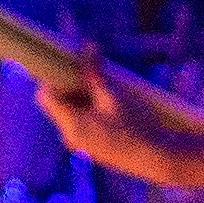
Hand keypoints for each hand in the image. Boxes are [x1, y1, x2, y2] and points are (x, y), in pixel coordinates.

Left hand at [31, 46, 203, 184]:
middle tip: (86, 70)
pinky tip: (108, 103)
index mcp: (71, 125)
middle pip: (58, 105)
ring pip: (72, 114)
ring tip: (101, 85)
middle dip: (69, 85)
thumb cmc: (136, 125)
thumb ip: (95, 71)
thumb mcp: (113, 94)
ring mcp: (82, 146)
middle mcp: (71, 138)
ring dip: (82, 98)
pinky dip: (90, 111)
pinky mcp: (95, 149)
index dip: (51, 78)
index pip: (45, 97)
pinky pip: (83, 125)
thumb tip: (88, 45)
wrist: (158, 158)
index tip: (65, 64)